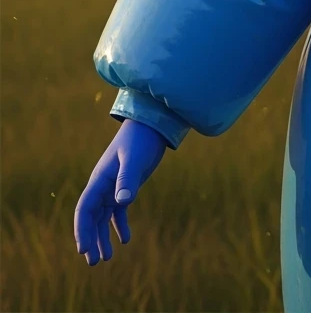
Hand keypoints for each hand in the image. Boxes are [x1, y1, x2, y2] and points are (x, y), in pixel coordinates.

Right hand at [74, 118, 168, 265]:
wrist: (151, 125)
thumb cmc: (140, 139)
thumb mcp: (134, 159)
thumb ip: (128, 179)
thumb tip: (122, 202)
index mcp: (99, 180)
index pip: (85, 209)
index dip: (82, 229)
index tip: (83, 249)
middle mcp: (103, 186)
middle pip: (91, 218)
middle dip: (91, 240)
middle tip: (94, 262)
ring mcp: (113, 187)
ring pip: (103, 217)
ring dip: (103, 237)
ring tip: (106, 258)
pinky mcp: (126, 187)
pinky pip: (118, 211)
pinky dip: (119, 225)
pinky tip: (126, 239)